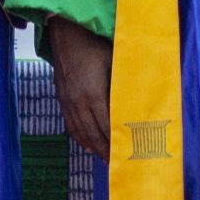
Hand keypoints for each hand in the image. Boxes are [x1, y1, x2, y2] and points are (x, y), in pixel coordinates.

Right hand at [47, 17, 112, 156]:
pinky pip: (70, 123)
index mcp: (94, 93)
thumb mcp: (113, 61)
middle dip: (105, 149)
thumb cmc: (94, 46)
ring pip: (81, 130)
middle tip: (116, 163)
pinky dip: (79, 137)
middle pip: (93, 132)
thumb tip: (138, 98)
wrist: (66, 35)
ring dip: (92, 146)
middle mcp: (79, 101)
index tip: (125, 152)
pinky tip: (86, 145)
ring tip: (103, 158)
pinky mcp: (62, 98)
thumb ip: (122, 82)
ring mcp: (68, 101)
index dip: (115, 140)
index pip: (107, 124)